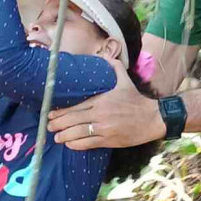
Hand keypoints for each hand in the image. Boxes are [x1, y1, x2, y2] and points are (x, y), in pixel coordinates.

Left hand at [47, 59, 165, 148]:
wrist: (151, 118)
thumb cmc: (135, 99)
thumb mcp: (125, 79)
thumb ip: (113, 66)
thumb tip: (104, 56)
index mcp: (101, 99)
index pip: (75, 106)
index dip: (60, 111)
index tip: (50, 113)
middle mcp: (100, 114)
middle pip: (72, 120)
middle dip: (57, 124)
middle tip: (48, 126)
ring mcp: (104, 129)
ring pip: (77, 133)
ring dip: (64, 136)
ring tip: (56, 137)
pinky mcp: (109, 140)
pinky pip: (87, 144)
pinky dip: (76, 145)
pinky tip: (69, 144)